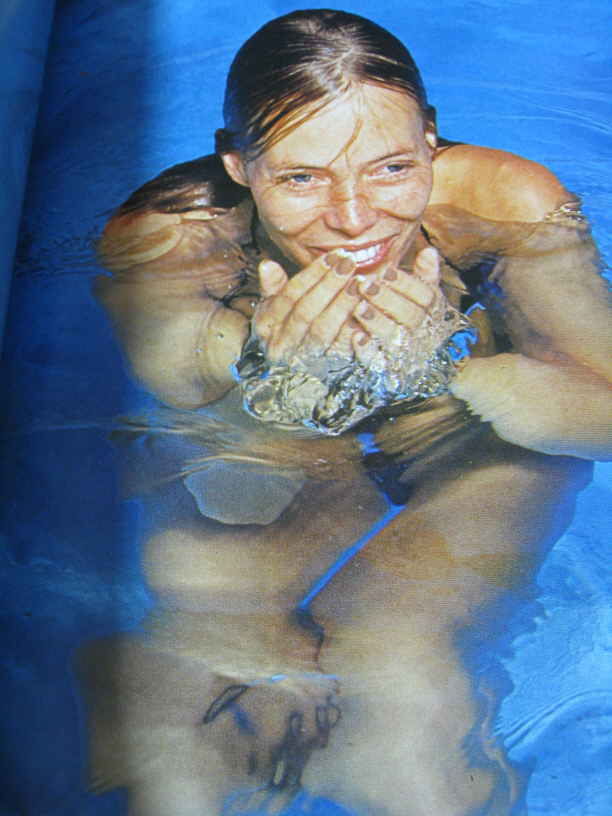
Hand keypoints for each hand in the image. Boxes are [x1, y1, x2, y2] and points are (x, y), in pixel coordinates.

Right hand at [252, 251, 360, 362]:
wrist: (284, 380)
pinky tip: (365, 312)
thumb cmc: (283, 333)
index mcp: (266, 326)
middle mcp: (280, 346)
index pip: (290, 296)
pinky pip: (339, 352)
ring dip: (342, 305)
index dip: (313, 275)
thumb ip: (272, 287)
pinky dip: (352, 332)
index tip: (334, 257)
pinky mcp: (322, 373)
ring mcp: (300, 362)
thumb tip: (268, 264)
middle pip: (306, 312)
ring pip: (322, 331)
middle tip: (349, 264)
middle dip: (329, 285)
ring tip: (359, 283)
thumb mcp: (272, 310)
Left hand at [351, 246, 442, 363]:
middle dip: (387, 299)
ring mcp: (406, 352)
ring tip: (358, 307)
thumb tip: (429, 251)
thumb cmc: (414, 313)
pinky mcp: (387, 368)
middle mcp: (422, 332)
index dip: (405, 283)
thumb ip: (426, 274)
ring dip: (376, 322)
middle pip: (410, 317)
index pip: (425, 296)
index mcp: (432, 311)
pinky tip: (355, 337)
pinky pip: (379, 362)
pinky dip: (367, 351)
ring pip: (394, 338)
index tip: (385, 270)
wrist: (417, 357)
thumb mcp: (423, 293)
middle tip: (364, 284)